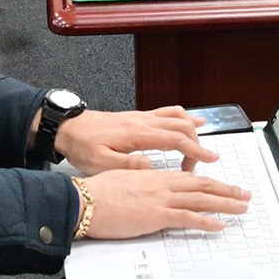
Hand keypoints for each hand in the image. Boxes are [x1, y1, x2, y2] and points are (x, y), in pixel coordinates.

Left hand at [56, 105, 218, 173]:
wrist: (68, 128)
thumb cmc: (82, 146)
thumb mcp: (101, 163)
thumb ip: (127, 166)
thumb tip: (151, 165)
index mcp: (137, 134)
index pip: (175, 139)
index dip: (195, 150)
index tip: (210, 159)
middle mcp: (143, 122)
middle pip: (182, 127)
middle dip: (196, 144)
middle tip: (196, 165)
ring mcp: (141, 117)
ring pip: (177, 116)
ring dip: (192, 129)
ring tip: (202, 144)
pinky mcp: (137, 117)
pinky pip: (166, 112)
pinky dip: (183, 117)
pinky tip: (190, 121)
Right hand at [76, 168, 252, 238]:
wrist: (83, 200)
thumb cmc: (97, 193)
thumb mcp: (124, 181)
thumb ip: (141, 185)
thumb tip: (148, 192)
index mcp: (155, 176)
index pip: (190, 178)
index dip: (211, 181)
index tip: (224, 185)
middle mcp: (162, 184)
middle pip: (202, 185)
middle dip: (227, 190)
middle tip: (245, 194)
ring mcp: (160, 199)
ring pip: (201, 199)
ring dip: (225, 203)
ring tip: (242, 207)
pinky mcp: (155, 215)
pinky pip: (187, 217)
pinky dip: (206, 221)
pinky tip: (219, 225)